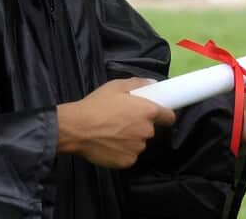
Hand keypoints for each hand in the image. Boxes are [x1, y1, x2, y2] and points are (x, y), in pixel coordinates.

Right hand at [57, 78, 175, 168]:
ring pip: (139, 144)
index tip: (158, 116)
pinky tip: (109, 145)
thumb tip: (154, 84)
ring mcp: (137, 148)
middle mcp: (147, 131)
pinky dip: (122, 152)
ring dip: (132, 140)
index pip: (169, 117)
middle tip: (123, 122)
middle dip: (141, 127)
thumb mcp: (116, 86)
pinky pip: (129, 156)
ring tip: (113, 134)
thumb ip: (138, 84)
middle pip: (151, 131)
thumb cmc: (96, 105)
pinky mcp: (127, 162)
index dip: (164, 116)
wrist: (76, 128)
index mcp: (148, 112)